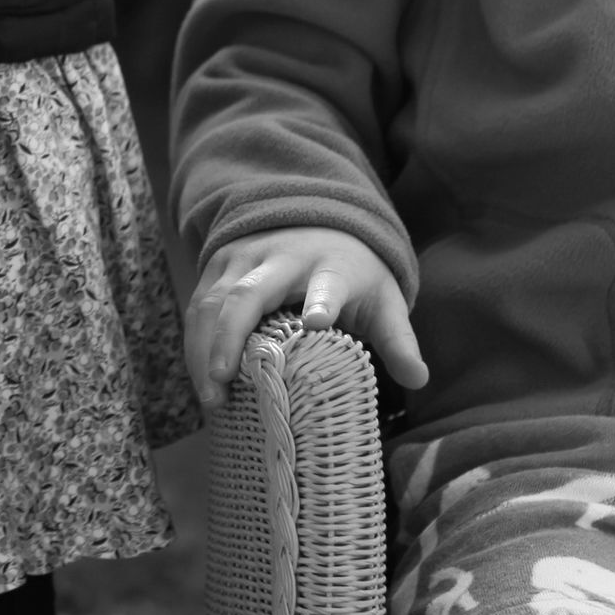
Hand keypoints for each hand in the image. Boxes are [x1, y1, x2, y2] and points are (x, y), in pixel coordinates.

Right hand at [185, 227, 426, 412]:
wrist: (315, 218)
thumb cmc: (352, 272)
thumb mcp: (383, 301)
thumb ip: (398, 339)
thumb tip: (418, 379)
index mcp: (329, 267)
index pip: (326, 284)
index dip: (320, 301)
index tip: (316, 323)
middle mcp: (280, 259)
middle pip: (247, 295)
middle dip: (230, 339)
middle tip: (223, 384)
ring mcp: (242, 259)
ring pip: (212, 302)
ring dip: (204, 349)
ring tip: (210, 396)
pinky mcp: (217, 265)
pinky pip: (198, 306)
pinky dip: (195, 344)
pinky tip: (202, 380)